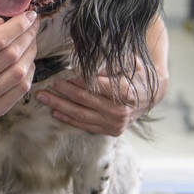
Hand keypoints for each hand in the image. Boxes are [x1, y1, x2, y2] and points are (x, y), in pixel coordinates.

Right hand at [0, 11, 38, 119]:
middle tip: (34, 25)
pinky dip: (29, 69)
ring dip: (31, 52)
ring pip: (19, 71)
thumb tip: (4, 21)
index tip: (30, 15)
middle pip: (10, 54)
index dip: (17, 26)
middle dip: (27, 36)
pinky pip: (22, 86)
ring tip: (31, 41)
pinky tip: (27, 60)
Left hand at [36, 56, 163, 135]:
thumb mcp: (129, 63)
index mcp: (126, 92)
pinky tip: (54, 112)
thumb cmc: (136, 75)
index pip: (96, 86)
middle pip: (85, 101)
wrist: (150, 96)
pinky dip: (68, 119)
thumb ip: (111, 64)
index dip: (78, 81)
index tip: (63, 75)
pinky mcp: (110, 131)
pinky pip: (85, 126)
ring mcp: (115, 124)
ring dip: (59, 106)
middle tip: (46, 85)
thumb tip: (89, 64)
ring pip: (81, 115)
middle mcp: (120, 111)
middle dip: (63, 92)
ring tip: (43, 98)